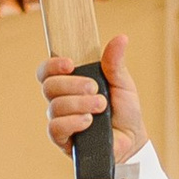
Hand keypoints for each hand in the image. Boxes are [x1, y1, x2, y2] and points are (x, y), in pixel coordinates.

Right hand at [40, 33, 146, 165]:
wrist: (131, 140)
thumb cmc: (125, 111)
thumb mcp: (122, 83)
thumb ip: (115, 63)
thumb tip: (120, 38)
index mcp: (71, 83)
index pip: (47, 72)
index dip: (52, 65)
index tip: (70, 65)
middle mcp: (61, 101)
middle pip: (49, 86)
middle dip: (73, 85)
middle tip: (95, 89)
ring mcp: (60, 120)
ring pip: (54, 106)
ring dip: (79, 104)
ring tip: (100, 107)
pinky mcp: (62, 140)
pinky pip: (55, 128)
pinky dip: (72, 122)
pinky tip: (88, 122)